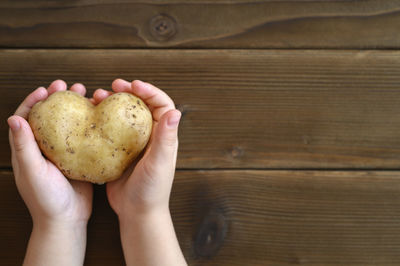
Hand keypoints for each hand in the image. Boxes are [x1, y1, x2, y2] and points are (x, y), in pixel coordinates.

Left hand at [8, 80, 92, 265]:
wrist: (67, 219)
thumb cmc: (45, 198)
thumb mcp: (32, 171)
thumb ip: (24, 146)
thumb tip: (15, 118)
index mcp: (28, 149)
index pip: (26, 118)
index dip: (34, 101)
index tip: (46, 90)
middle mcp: (45, 148)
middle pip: (49, 116)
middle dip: (58, 99)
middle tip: (70, 86)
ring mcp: (63, 153)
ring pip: (68, 124)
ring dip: (76, 109)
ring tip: (88, 95)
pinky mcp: (79, 159)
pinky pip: (83, 137)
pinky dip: (89, 124)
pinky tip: (99, 117)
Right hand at [92, 79, 180, 215]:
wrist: (136, 212)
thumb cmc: (152, 190)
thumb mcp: (159, 163)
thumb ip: (165, 138)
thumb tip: (175, 112)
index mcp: (163, 135)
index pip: (161, 104)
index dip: (149, 91)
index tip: (133, 84)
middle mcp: (149, 135)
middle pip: (140, 105)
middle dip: (128, 92)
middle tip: (113, 85)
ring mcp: (133, 142)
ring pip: (123, 115)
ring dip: (112, 103)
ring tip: (97, 97)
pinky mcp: (118, 150)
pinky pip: (109, 129)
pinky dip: (101, 119)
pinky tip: (90, 115)